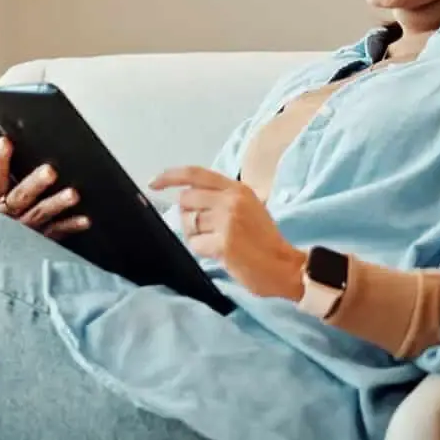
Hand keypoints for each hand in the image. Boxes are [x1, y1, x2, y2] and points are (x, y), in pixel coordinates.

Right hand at [0, 137, 88, 238]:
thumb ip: (0, 182)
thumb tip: (9, 147)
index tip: (6, 143)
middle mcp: (6, 216)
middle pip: (20, 197)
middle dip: (35, 184)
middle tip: (49, 172)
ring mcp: (23, 230)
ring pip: (40, 214)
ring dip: (56, 203)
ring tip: (72, 194)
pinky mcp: (38, 242)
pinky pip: (55, 233)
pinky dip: (70, 226)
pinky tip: (84, 219)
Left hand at [149, 166, 304, 300]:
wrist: (285, 266)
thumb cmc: (264, 240)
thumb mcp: (248, 207)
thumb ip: (221, 198)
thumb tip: (187, 199)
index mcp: (237, 189)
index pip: (195, 174)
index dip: (170, 176)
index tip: (154, 183)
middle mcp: (231, 200)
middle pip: (186, 201)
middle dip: (189, 217)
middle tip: (207, 230)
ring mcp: (228, 221)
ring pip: (189, 224)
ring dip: (197, 236)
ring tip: (218, 242)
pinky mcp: (224, 243)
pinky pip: (195, 244)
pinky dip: (203, 251)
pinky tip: (220, 253)